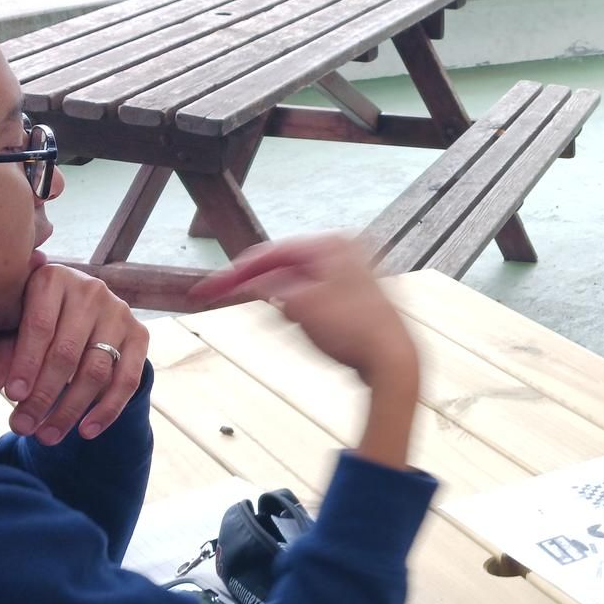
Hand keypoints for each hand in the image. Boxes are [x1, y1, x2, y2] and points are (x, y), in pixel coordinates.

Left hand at [0, 265, 149, 443]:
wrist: (79, 313)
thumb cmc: (34, 324)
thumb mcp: (11, 337)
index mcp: (51, 279)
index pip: (40, 326)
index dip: (27, 364)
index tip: (12, 397)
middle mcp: (90, 290)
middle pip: (68, 352)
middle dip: (44, 395)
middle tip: (23, 427)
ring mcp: (119, 311)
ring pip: (97, 370)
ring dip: (71, 409)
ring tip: (46, 436)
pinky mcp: (140, 334)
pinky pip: (128, 379)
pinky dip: (108, 410)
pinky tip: (86, 432)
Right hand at [192, 236, 419, 468]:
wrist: (393, 361)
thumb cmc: (351, 330)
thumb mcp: (298, 305)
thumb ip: (268, 288)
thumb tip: (250, 283)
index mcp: (333, 243)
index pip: (272, 253)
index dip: (236, 273)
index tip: (210, 288)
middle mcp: (347, 251)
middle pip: (286, 266)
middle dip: (259, 285)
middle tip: (225, 298)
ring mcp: (357, 273)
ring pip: (301, 283)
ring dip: (282, 301)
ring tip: (281, 321)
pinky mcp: (360, 298)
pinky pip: (318, 298)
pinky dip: (301, 309)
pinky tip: (299, 326)